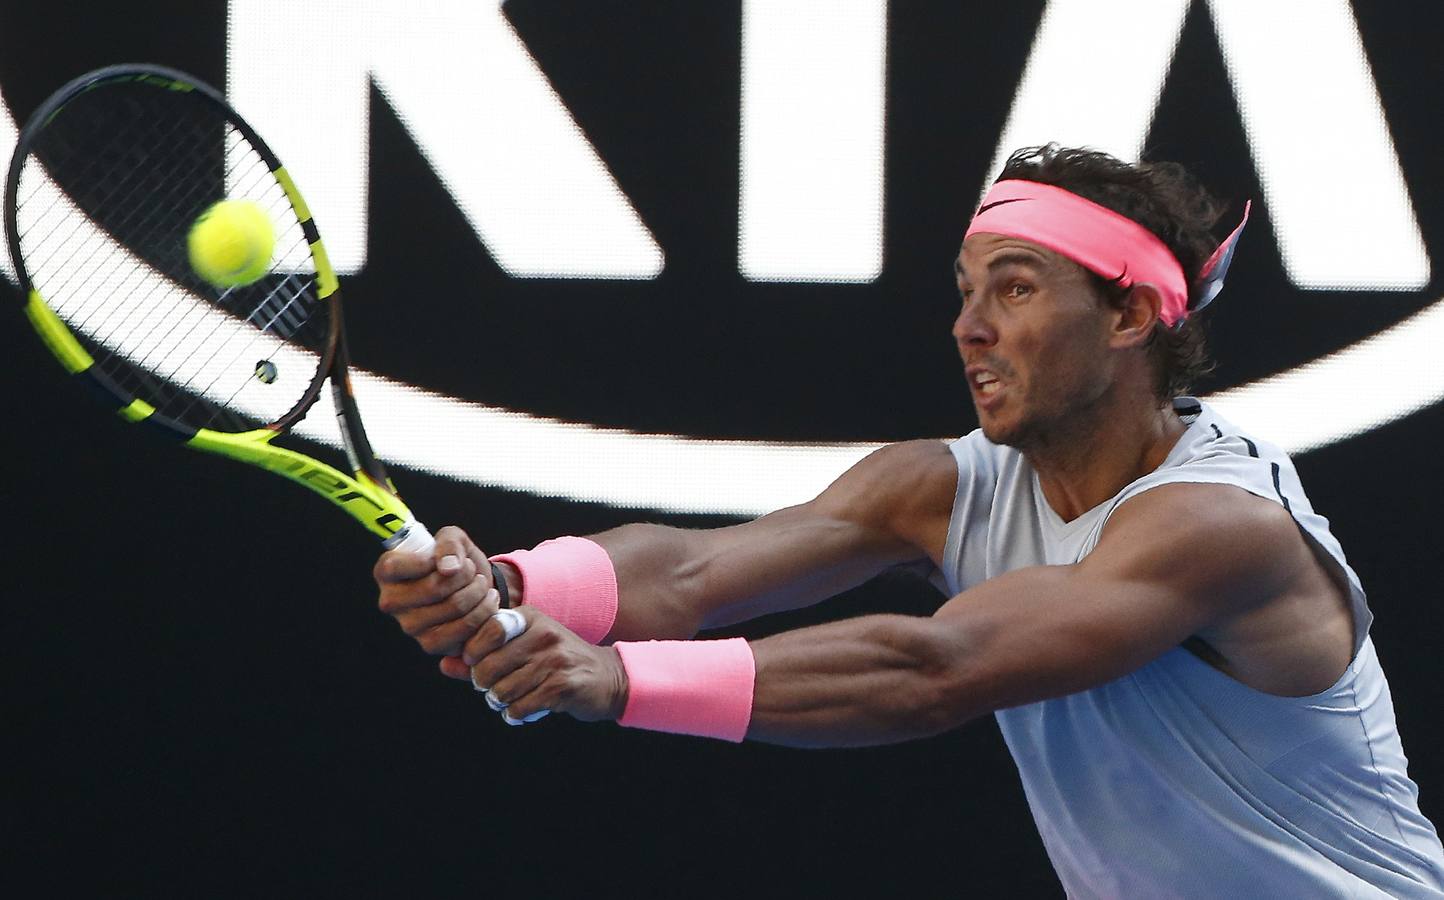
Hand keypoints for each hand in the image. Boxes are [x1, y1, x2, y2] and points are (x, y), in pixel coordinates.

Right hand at [375, 525, 500, 659]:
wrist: (474, 587)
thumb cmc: (456, 560)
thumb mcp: (453, 538)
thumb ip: (449, 544)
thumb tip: (448, 568)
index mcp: (387, 573)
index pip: (394, 566)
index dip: (426, 560)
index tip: (444, 559)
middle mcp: (391, 602)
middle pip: (433, 588)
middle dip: (465, 574)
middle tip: (471, 569)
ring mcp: (410, 627)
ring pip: (454, 607)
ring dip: (478, 591)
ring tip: (481, 584)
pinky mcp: (431, 644)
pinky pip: (465, 629)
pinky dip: (484, 611)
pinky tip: (486, 601)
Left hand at [440, 608, 628, 724]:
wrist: (606, 678)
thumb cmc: (556, 662)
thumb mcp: (523, 649)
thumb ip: (482, 656)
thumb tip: (444, 664)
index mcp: (531, 618)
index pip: (488, 630)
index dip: (473, 652)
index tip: (476, 664)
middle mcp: (543, 634)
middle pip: (489, 666)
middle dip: (483, 684)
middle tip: (492, 688)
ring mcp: (555, 660)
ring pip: (503, 690)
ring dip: (500, 702)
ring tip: (510, 699)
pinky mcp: (563, 686)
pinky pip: (521, 707)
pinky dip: (516, 714)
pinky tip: (523, 710)